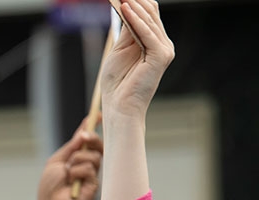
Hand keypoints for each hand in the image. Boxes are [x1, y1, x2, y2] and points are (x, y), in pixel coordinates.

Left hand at [41, 121, 102, 199]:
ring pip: (94, 156)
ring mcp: (92, 174)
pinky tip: (72, 183)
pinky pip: (89, 169)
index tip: (96, 115)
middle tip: (84, 136)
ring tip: (68, 173)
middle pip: (98, 145)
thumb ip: (71, 147)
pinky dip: (77, 173)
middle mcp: (87, 164)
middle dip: (92, 138)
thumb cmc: (50, 186)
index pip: (88, 140)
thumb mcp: (57, 161)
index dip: (92, 127)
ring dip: (78, 161)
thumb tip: (83, 133)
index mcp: (77, 158)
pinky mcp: (95, 184)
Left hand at [100, 0, 174, 121]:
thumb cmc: (117, 83)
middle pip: (151, 14)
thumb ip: (127, 31)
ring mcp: (164, 49)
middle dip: (135, 0)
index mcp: (154, 42)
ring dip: (133, 6)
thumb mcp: (120, 50)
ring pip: (149, 21)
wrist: (120, 107)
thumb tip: (126, 6)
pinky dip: (136, 20)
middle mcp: (163, 44)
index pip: (148, 14)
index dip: (135, 2)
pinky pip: (147, 33)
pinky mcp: (160, 56)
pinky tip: (125, 9)